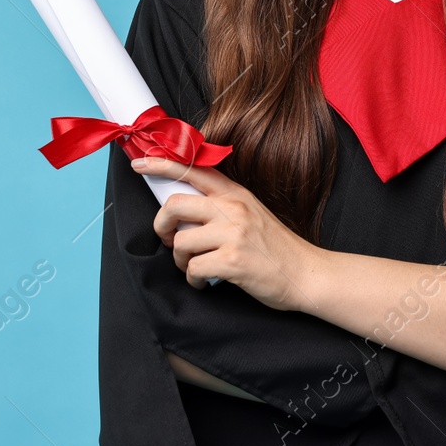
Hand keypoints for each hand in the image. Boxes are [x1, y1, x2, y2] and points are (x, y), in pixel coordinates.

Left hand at [133, 155, 323, 312]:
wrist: (306, 273)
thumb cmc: (275, 247)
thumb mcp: (251, 213)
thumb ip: (221, 206)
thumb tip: (181, 210)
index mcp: (235, 194)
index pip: (193, 169)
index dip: (161, 164)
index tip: (139, 163)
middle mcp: (233, 208)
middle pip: (174, 205)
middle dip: (162, 227)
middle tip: (169, 241)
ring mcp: (233, 234)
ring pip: (180, 242)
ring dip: (181, 262)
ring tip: (196, 267)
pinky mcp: (233, 261)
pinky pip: (193, 269)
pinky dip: (194, 280)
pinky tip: (206, 282)